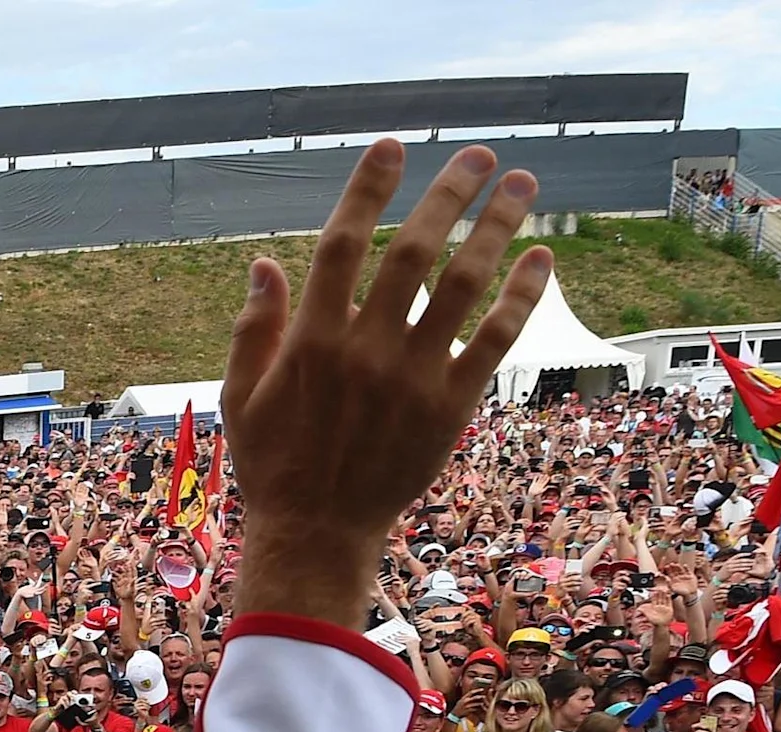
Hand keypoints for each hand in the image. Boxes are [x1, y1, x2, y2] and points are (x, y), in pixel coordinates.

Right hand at [226, 142, 546, 621]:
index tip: (393, 147)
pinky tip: (541, 259)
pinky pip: (494, 340)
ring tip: (522, 186)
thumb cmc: (273, 465)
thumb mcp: (240, 396)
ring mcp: (411, 378)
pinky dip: (521, 296)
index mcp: (310, 340)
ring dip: (496, 228)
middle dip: (449, 194)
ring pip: (463, 285)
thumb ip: (254, 328)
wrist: (316, 535)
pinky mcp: (448, 408)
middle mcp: (364, 350)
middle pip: (413, 251)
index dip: (368, 189)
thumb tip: (265, 263)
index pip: (342, 244)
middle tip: (480, 156)